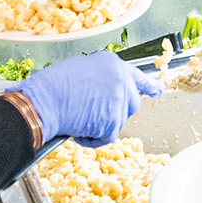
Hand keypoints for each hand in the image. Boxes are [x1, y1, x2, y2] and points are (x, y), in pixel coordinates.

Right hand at [11, 51, 161, 144]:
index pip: (136, 76)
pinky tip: (77, 128)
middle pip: (131, 104)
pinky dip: (92, 139)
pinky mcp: (114, 120)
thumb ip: (101, 80)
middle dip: (116, 113)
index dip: (147, 85)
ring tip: (78, 118)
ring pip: (118, 123)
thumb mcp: (81, 71)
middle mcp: (121, 78)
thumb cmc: (51, 87)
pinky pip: (107, 137)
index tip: (157, 90)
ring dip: (100, 126)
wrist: (43, 100)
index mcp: (112, 63)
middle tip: (94, 116)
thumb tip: (104, 95)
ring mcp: (119, 99)